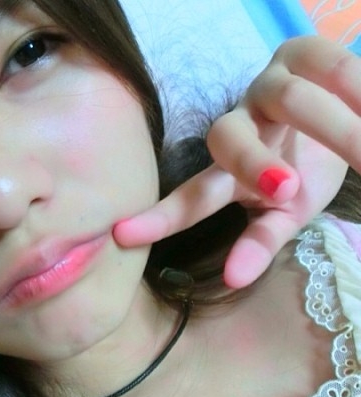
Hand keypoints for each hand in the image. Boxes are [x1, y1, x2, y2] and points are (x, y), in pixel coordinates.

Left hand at [114, 36, 360, 287]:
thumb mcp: (285, 212)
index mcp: (226, 171)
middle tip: (286, 188)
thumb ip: (260, 241)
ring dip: (333, 131)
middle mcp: (238, 126)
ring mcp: (268, 86)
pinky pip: (328, 65)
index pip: (191, 198)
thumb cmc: (302, 171)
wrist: (341, 115)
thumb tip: (232, 280)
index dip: (160, 216)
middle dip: (251, 162)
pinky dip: (354, 88)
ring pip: (287, 100)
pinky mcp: (301, 54)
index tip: (122, 237)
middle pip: (227, 140)